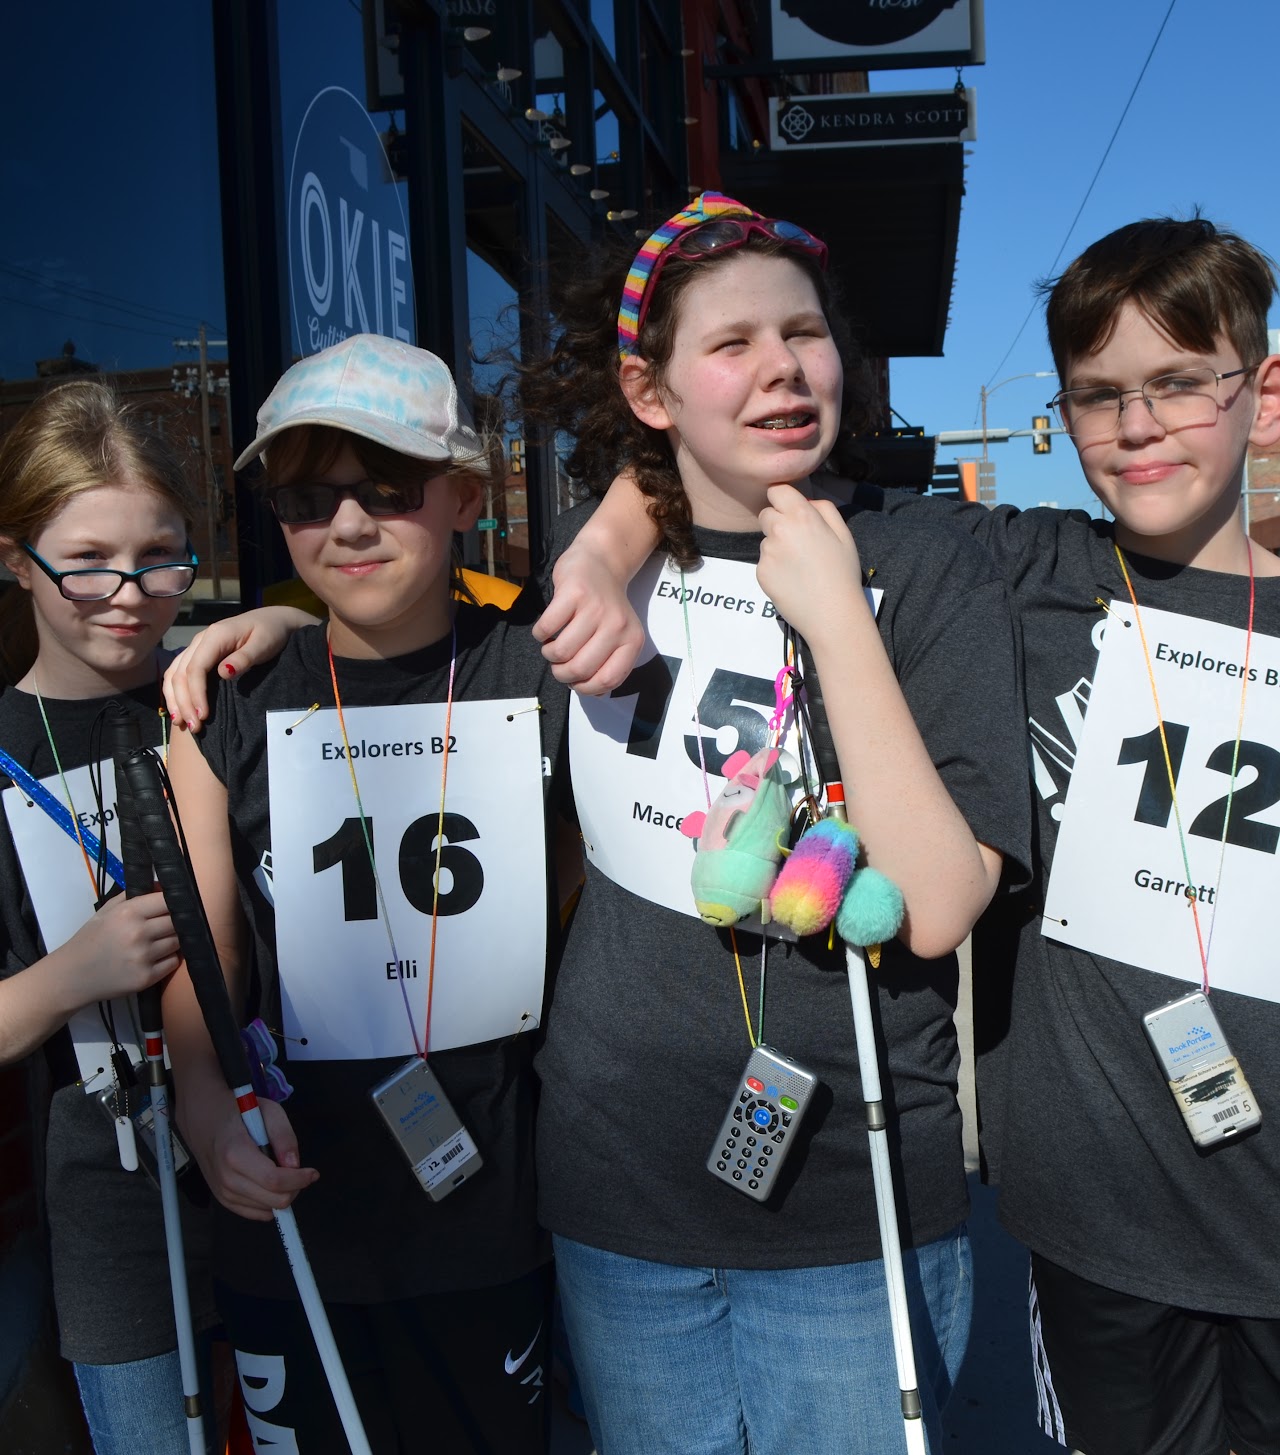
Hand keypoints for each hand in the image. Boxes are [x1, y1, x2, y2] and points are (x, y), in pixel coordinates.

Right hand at [58, 891, 180, 1004]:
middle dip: (175, 922)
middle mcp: (138, 933)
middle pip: (178, 922)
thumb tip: (162, 886)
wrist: (71, 976)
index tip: (176, 904)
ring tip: (158, 942)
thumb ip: (133, 895)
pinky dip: (168, 959)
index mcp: (128, 913)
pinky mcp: (146, 978)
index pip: (168, 901)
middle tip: (168, 925)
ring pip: (178, 942)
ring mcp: (143, 957)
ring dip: (173, 941)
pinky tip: (155, 958)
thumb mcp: (106, 911)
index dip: (176, 902)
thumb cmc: (89, 940)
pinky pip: (173, 962)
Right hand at [162, 607, 317, 728]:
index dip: (196, 693)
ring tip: (182, 723)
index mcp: (215, 636)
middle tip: (194, 727)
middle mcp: (200, 640)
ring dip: (175, 700)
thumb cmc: (271, 633)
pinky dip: (175, 692)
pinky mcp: (198, 655)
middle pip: (180, 673)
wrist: (273, 621)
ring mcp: (197, 647)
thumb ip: (244, 658)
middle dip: (184, 702)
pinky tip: (179, 710)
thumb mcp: (263, 644)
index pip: (195, 668)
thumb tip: (223, 672)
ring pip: (174, 674)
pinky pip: (178, 673)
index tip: (203, 716)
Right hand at [182, 1091, 317, 1221]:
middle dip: (294, 1188)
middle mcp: (226, 1178)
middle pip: (273, 1200)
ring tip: (281, 1173)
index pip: (274, 1180)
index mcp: (236, 1153)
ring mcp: (222, 1192)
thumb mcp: (268, 1110)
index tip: (313, 1173)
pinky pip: (255, 1214)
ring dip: (282, 1195)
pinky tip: (271, 1185)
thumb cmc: (237, 1111)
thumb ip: (284, 1136)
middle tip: (299, 1172)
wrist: (204, 1119)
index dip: (299, 1180)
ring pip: (266, 1210)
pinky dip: (269, 1203)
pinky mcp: (223, 1200)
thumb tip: (295, 1165)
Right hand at [534, 546, 645, 694]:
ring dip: (548, 653)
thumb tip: (595, 693)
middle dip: (560, 673)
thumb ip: (609, 662)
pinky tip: (546, 629)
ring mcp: (595, 608)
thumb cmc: (604, 605)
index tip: (574, 682)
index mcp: (631, 640)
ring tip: (551, 644)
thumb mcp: (618, 635)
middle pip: (580, 668)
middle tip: (557, 664)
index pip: (607, 680)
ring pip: (561, 650)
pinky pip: (546, 628)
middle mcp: (617, 625)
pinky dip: (540, 634)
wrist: (601, 561)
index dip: (584, 688)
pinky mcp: (573, 592)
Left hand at [756, 484, 864, 638]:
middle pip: (766, 514)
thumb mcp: (844, 534)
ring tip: (799, 567)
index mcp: (802, 516)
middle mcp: (780, 529)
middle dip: (777, 522)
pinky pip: (764, 562)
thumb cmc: (842, 573)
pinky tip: (792, 580)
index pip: (776, 491)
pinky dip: (774, 568)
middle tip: (797, 542)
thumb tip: (806, 501)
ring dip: (777, 547)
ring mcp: (767, 552)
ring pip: (765, 540)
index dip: (783, 499)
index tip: (790, 510)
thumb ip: (824, 509)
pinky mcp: (760, 572)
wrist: (832, 614)